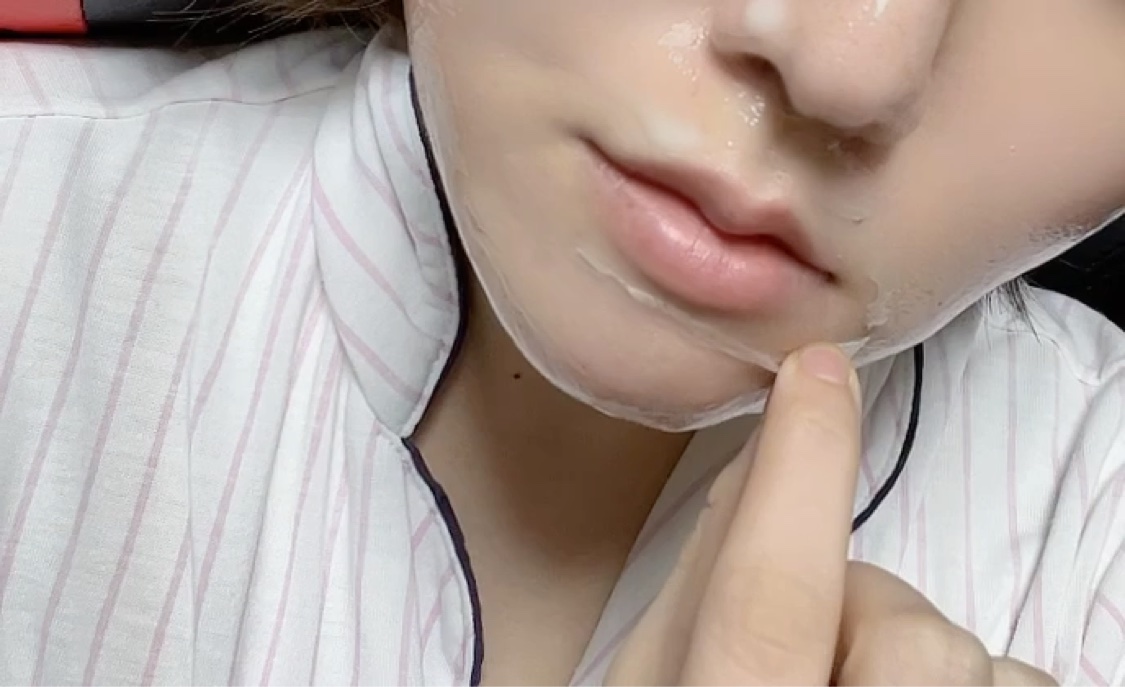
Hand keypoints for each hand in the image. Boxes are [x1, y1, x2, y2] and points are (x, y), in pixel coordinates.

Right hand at [606, 345, 1055, 685]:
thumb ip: (693, 603)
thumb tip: (742, 483)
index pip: (768, 606)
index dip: (794, 478)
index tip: (817, 375)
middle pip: (908, 630)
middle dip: (873, 607)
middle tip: (823, 658)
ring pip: (975, 661)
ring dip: (926, 664)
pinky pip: (1029, 685)